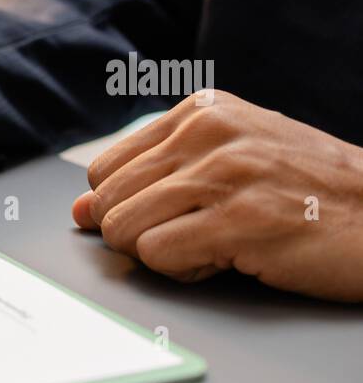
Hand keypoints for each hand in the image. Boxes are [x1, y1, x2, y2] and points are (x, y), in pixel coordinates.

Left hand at [72, 90, 362, 300]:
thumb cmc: (306, 194)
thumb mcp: (227, 164)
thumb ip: (150, 179)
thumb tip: (77, 210)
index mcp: (201, 110)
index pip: (104, 171)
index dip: (129, 207)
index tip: (178, 213)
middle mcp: (209, 132)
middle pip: (106, 203)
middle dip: (138, 234)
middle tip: (197, 234)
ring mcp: (227, 173)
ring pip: (123, 230)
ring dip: (161, 255)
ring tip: (216, 244)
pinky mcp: (241, 219)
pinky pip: (158, 256)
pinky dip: (185, 272)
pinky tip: (230, 259)